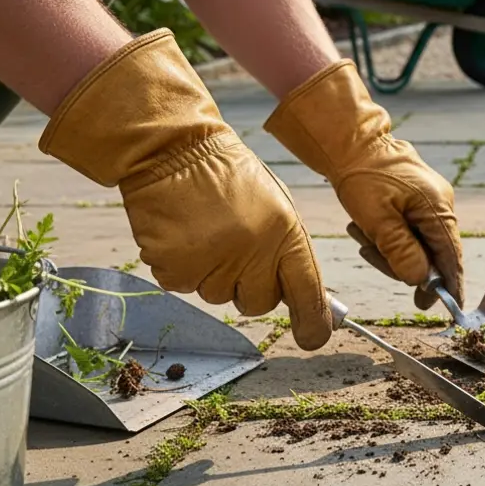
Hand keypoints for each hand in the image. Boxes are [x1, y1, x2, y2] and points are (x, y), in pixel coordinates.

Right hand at [37, 29, 333, 349]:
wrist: (171, 148)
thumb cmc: (227, 176)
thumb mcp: (274, 205)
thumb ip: (288, 251)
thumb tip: (303, 299)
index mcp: (284, 232)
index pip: (306, 290)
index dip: (313, 321)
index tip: (313, 337)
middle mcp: (251, 252)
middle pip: (258, 303)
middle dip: (249, 286)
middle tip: (235, 249)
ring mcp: (211, 262)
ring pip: (218, 296)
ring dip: (213, 273)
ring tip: (205, 231)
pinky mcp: (174, 268)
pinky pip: (184, 286)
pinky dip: (182, 267)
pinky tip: (182, 233)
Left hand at [263, 61, 464, 310]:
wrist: (351, 140)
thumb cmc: (362, 175)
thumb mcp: (376, 217)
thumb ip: (400, 250)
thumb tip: (420, 280)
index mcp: (437, 208)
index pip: (451, 257)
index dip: (450, 285)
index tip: (449, 308)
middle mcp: (441, 205)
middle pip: (432, 254)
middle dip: (399, 262)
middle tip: (369, 253)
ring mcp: (430, 202)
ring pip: (417, 244)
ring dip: (388, 248)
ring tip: (361, 233)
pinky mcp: (417, 201)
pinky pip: (408, 231)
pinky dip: (388, 236)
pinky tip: (366, 228)